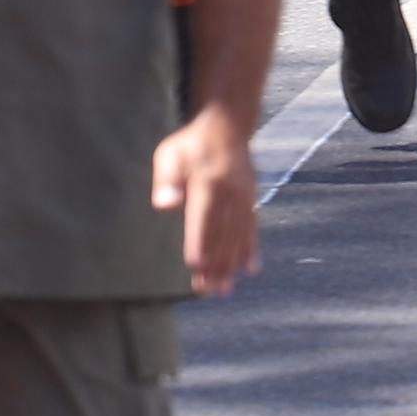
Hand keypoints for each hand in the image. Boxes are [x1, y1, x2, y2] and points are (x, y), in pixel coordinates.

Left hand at [150, 102, 258, 296]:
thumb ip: (166, 179)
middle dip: (215, 264)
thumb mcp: (170, 153)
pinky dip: (251, 249)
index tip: (196, 267)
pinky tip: (250, 269)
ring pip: (238, 235)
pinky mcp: (251, 199)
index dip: (200, 243)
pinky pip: (252, 227)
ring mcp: (244, 197)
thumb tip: (164, 204)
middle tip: (208, 291)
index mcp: (207, 182)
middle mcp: (230, 192)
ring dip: (231, 264)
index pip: (203, 218)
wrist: (227, 124)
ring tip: (223, 289)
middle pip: (222, 233)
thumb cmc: (190, 144)